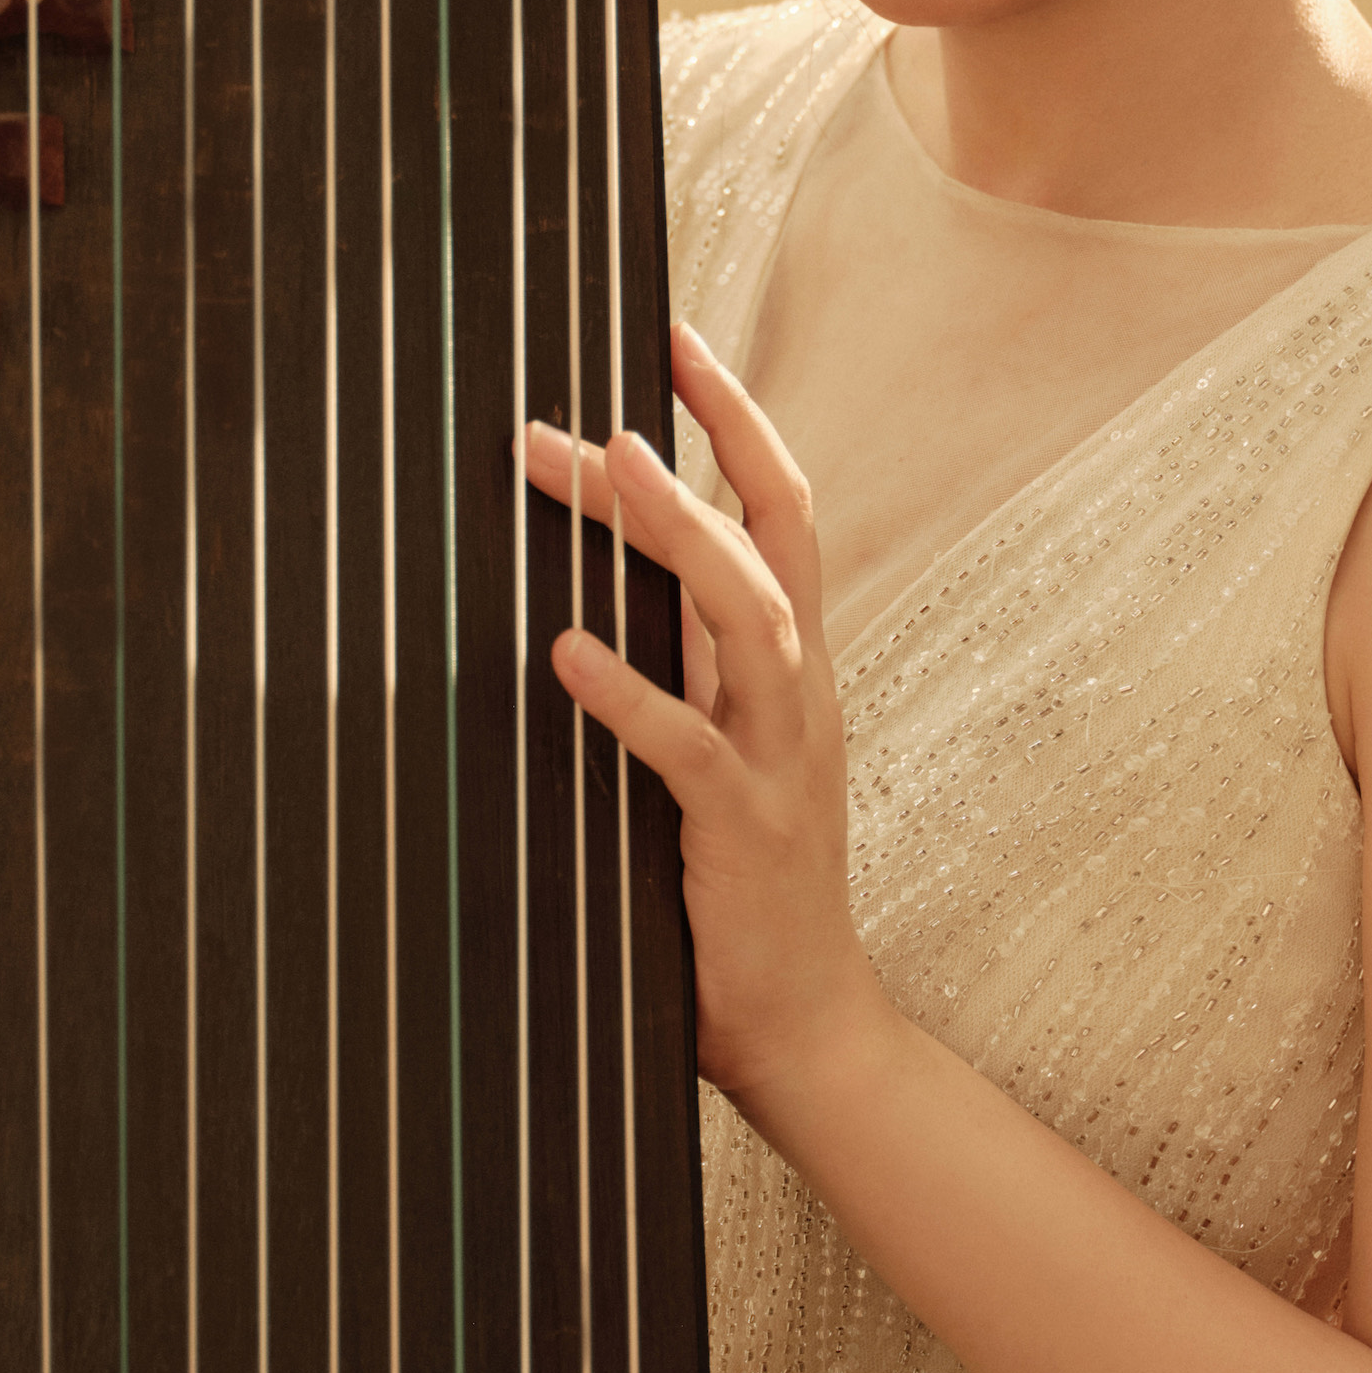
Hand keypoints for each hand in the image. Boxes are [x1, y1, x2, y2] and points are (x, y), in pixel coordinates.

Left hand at [518, 316, 898, 1127]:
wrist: (806, 1031)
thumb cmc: (737, 896)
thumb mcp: (714, 758)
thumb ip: (677, 675)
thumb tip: (584, 593)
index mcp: (792, 671)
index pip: (779, 514)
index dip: (737, 423)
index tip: (675, 341)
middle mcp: (800, 697)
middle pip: (774, 538)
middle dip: (713, 446)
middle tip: (632, 378)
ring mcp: (783, 762)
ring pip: (751, 619)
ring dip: (682, 539)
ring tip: (612, 474)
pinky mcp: (747, 832)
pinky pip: (689, 749)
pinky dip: (629, 696)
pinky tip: (565, 654)